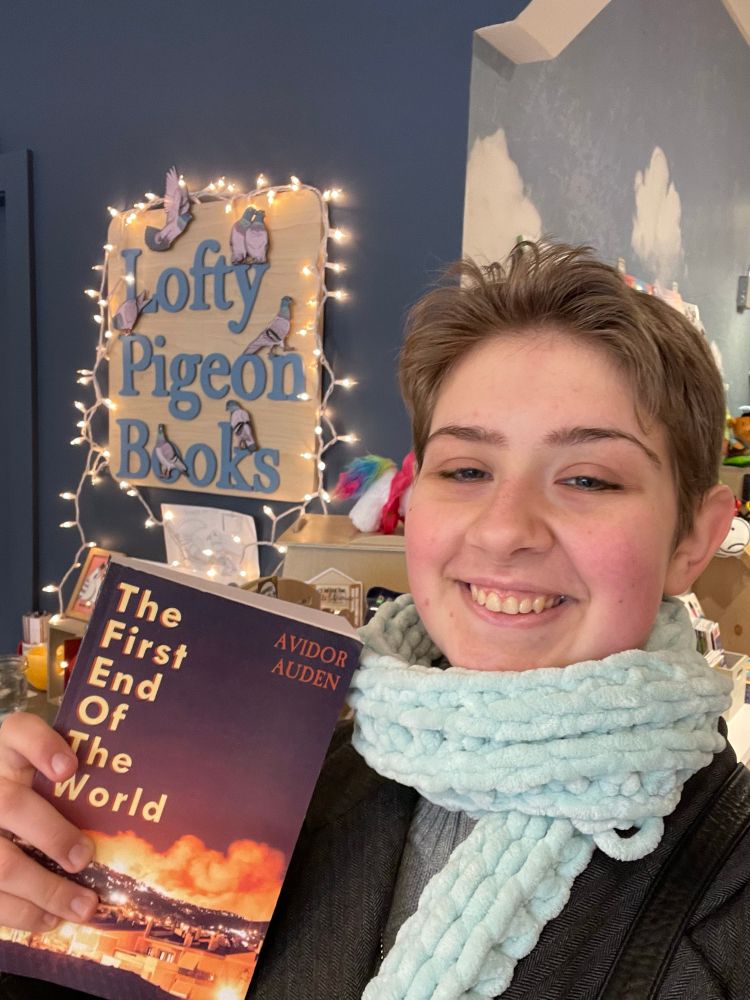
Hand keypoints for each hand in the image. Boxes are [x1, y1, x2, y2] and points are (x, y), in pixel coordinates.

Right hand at [0, 712, 97, 930]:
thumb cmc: (34, 785)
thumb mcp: (44, 767)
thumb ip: (76, 772)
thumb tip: (130, 791)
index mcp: (8, 748)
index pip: (19, 732)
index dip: (43, 747)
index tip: (70, 767)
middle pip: (11, 804)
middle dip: (51, 834)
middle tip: (85, 856)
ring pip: (0, 862)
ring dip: (46, 889)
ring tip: (85, 905)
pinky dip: (25, 913)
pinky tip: (53, 919)